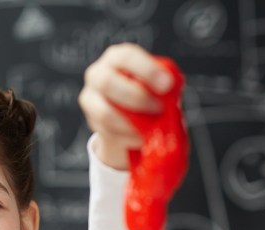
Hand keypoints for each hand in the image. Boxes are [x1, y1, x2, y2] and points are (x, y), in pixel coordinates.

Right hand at [78, 42, 175, 168]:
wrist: (124, 115)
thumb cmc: (142, 91)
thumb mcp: (153, 82)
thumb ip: (161, 84)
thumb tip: (173, 89)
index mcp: (115, 58)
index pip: (126, 56)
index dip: (146, 69)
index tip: (167, 84)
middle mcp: (97, 75)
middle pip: (108, 83)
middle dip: (137, 98)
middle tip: (159, 108)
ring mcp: (91, 99)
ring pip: (105, 113)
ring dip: (131, 123)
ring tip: (150, 128)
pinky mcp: (92, 122)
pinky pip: (108, 133)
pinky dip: (127, 138)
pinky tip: (140, 138)